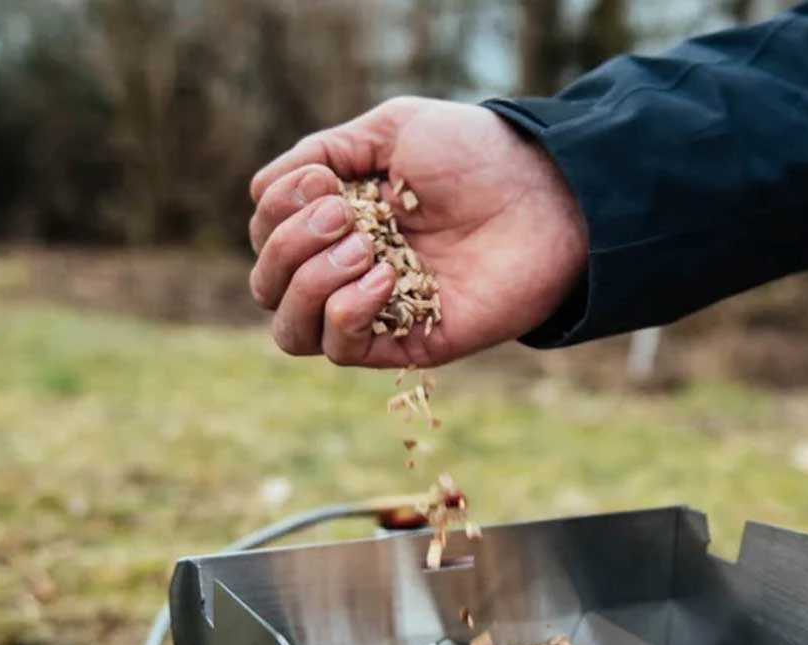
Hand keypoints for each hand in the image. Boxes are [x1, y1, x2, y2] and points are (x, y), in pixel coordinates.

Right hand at [248, 98, 589, 368]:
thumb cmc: (474, 158)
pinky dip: (346, 311)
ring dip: (309, 282)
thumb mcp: (388, 131)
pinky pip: (341, 350)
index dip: (277, 211)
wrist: (542, 195)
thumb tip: (264, 193)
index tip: (325, 181)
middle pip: (267, 287)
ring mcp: (376, 312)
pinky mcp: (407, 343)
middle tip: (345, 215)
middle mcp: (348, 271)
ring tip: (365, 248)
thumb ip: (320, 153)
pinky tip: (385, 277)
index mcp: (339, 223)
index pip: (267, 236)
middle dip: (289, 246)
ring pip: (291, 331)